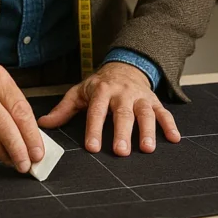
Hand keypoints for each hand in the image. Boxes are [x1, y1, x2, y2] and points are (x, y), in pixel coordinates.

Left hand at [38, 62, 180, 155]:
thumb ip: (64, 109)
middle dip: (123, 133)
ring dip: (148, 130)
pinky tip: (174, 138)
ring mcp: (140, 97)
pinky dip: (171, 125)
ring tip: (147, 148)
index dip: (94, 129)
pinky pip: (164, 112)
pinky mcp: (154, 100)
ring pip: (145, 113)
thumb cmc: (100, 85)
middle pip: (123, 114)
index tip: (93, 147)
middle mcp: (123, 93)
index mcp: (102, 91)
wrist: (126, 66)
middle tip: (121, 151)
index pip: (97, 112)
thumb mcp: (80, 92)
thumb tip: (44, 124)